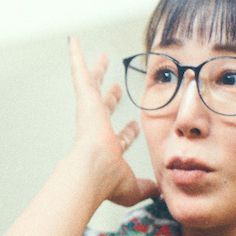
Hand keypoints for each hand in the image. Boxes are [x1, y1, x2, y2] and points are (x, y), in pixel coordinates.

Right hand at [67, 38, 158, 206]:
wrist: (92, 172)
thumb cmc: (106, 180)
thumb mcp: (133, 187)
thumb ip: (147, 188)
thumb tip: (160, 194)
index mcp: (108, 148)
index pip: (119, 137)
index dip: (128, 133)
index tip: (135, 126)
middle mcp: (96, 128)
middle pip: (104, 108)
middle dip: (110, 98)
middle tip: (113, 86)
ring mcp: (89, 112)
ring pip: (91, 86)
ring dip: (94, 71)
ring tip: (99, 57)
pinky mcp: (85, 99)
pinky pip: (79, 72)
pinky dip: (76, 57)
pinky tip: (74, 42)